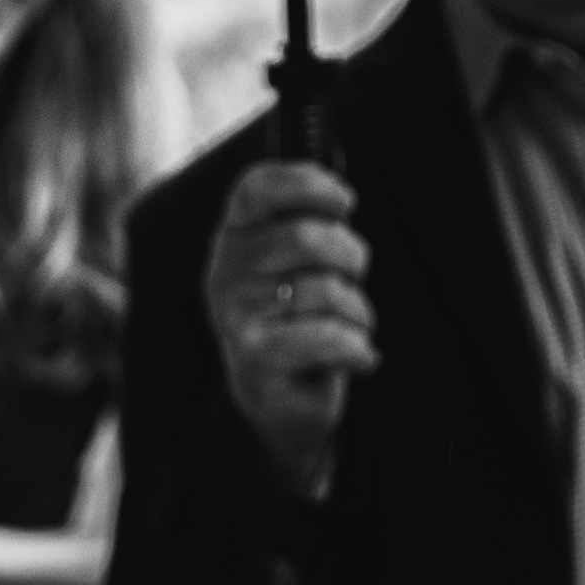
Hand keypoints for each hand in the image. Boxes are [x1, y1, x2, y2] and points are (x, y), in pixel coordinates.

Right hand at [201, 162, 376, 500]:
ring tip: (350, 325)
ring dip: (357, 310)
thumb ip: (306, 223)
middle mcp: (224, 271)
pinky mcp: (254, 357)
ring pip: (323, 290)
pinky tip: (359, 355)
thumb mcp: (297, 263)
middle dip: (350, 256)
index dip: (308, 184)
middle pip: (305, 237)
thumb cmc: (296, 319)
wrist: (276, 400)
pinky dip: (355, 346)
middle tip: (352, 278)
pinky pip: (324, 336)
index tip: (344, 202)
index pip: (257, 189)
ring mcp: (234, 315)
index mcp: (235, 236)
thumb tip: (338, 195)